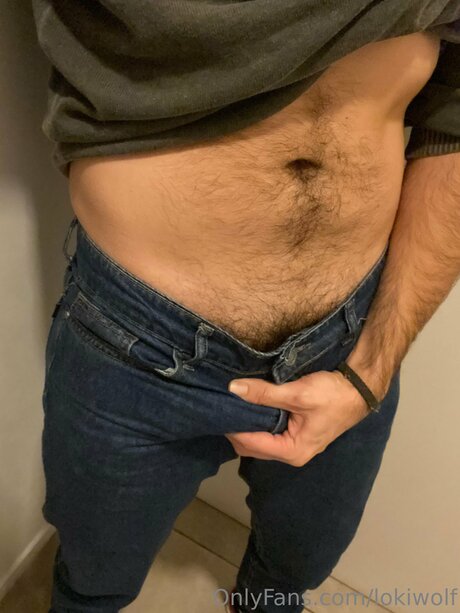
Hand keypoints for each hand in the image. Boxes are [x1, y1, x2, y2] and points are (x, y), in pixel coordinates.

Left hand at [225, 370, 371, 466]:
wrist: (359, 389)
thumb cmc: (332, 395)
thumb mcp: (297, 393)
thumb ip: (264, 394)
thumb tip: (233, 389)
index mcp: (292, 451)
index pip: (249, 444)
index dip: (232, 428)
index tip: (219, 408)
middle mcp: (291, 454)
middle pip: (251, 447)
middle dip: (236, 429)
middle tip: (224, 405)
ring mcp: (294, 445)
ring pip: (258, 440)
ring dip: (246, 425)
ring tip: (234, 404)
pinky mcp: (295, 434)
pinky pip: (267, 433)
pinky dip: (257, 422)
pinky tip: (250, 406)